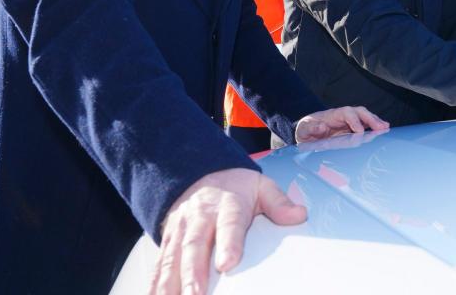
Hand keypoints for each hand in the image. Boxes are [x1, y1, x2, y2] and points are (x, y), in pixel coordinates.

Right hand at [150, 168, 305, 294]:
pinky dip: (155, 284)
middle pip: (194, 245)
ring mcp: (180, 229)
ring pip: (172, 258)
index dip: (228, 243)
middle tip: (196, 294)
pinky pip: (159, 264)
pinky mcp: (167, 240)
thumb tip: (300, 215)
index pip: (229, 223)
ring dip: (170, 283)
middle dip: (193, 272)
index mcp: (227, 203)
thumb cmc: (235, 187)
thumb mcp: (261, 186)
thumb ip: (278, 203)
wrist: (200, 173)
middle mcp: (199, 217)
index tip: (228, 263)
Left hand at [294, 106, 388, 142]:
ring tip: (386, 128)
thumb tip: (321, 126)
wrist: (307, 134)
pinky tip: (382, 131)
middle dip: (370, 118)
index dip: (354, 120)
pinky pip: (365, 125)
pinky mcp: (352, 128)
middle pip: (359, 112)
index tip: (359, 132)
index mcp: (332, 115)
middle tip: (381, 127)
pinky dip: (374, 127)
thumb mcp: (304, 129)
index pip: (346, 113)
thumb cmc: (306, 130)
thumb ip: (312, 128)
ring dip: (375, 121)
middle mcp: (343, 116)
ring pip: (364, 117)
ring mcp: (348, 121)